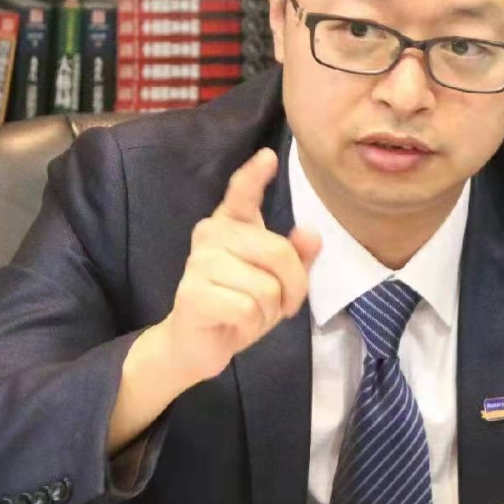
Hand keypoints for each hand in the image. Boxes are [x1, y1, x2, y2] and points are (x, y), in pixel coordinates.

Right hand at [160, 147, 321, 386]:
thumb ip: (296, 257)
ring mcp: (199, 261)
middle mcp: (211, 234)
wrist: (195, 346)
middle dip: (293, 287)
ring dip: (269, 310)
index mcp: (231, 224)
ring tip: (249, 313)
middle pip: (278, 252)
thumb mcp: (277, 282)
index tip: (268, 157)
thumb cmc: (239, 306)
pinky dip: (252, 325)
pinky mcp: (193, 293)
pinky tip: (234, 323)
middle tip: (281, 304)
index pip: (242, 192)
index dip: (255, 175)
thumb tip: (310, 233)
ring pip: (267, 286)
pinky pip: (248, 308)